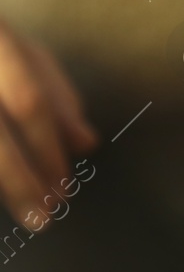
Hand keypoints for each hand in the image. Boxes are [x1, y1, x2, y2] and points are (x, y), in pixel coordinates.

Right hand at [0, 20, 96, 226]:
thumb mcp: (24, 54)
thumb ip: (57, 94)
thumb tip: (87, 144)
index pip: (30, 102)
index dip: (48, 149)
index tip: (63, 188)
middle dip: (19, 181)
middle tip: (42, 216)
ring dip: (2, 183)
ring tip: (21, 211)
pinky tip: (0, 193)